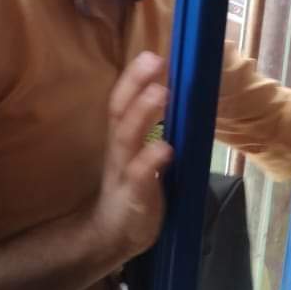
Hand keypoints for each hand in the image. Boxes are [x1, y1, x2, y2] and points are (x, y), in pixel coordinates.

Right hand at [91, 51, 172, 259]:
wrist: (113, 236)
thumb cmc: (134, 189)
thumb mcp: (141, 155)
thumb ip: (152, 130)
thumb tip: (177, 97)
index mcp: (122, 140)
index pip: (122, 101)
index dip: (134, 78)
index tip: (151, 53)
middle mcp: (119, 152)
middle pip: (120, 112)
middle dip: (135, 84)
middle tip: (154, 59)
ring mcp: (124, 174)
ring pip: (127, 140)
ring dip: (143, 114)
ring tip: (162, 92)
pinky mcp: (134, 199)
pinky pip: (140, 178)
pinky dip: (151, 161)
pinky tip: (166, 147)